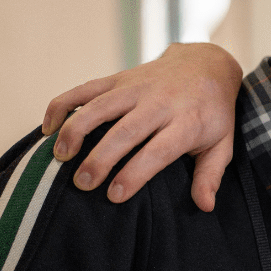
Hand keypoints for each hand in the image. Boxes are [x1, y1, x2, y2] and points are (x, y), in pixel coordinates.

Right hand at [41, 42, 242, 210]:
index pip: (159, 150)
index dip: (136, 173)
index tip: (114, 195)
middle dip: (101, 158)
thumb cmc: (211, 113)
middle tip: (82, 183)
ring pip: (101, 106)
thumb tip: (205, 206)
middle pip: (126, 130)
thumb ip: (210, 175)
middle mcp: (161, 102)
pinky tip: (48, 129)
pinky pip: (85, 88)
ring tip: (59, 157)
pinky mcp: (119, 78)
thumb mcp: (221, 144)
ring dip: (76, 130)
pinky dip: (63, 105)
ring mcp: (137, 87)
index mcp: (188, 122)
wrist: (206, 64)